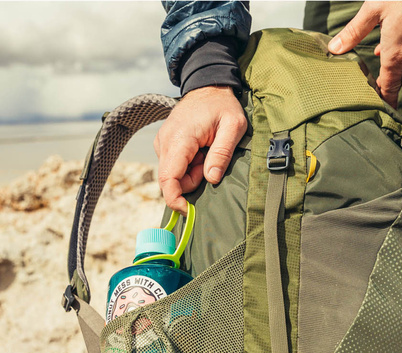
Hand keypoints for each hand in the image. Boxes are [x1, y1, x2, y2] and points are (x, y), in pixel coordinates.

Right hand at [154, 85, 246, 213]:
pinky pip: (175, 167)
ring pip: (174, 175)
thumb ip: (222, 153)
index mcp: (179, 139)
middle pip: (172, 180)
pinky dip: (189, 166)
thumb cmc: (223, 105)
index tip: (188, 211)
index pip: (168, 179)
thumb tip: (211, 179)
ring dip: (193, 173)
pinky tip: (200, 150)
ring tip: (207, 152)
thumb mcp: (234, 126)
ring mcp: (162, 143)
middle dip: (193, 181)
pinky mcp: (165, 145)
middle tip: (211, 163)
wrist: (208, 86)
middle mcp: (165, 142)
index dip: (175, 200)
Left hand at [328, 1, 401, 108]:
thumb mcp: (374, 8)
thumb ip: (354, 31)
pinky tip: (399, 41)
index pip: (389, 88)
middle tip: (375, 83)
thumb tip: (334, 48)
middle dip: (387, 82)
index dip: (384, 101)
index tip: (381, 111)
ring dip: (396, 64)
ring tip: (383, 55)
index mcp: (395, 55)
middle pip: (397, 79)